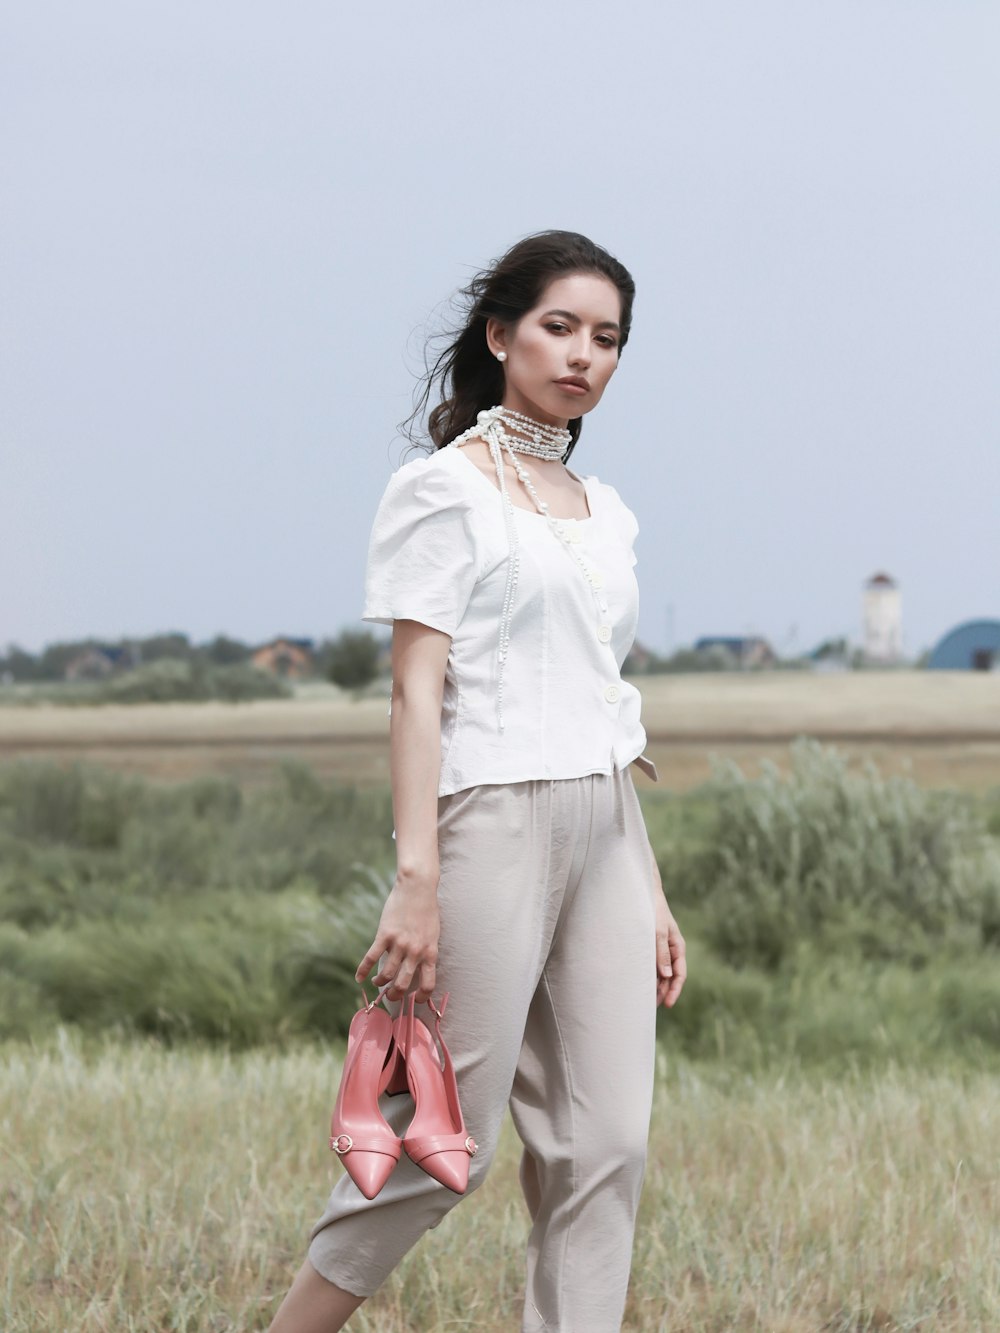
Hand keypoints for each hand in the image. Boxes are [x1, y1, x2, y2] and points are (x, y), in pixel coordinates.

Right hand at [355, 872, 439, 1004]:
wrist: (417, 888)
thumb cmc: (427, 910)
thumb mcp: (433, 934)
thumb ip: (426, 951)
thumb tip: (418, 968)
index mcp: (430, 952)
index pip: (428, 984)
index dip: (421, 997)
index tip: (414, 999)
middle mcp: (415, 952)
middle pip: (403, 984)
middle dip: (395, 995)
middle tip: (390, 996)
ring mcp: (399, 944)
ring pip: (387, 974)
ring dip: (380, 983)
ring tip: (378, 983)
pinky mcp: (385, 935)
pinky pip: (371, 958)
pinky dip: (363, 970)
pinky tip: (359, 978)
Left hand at [654, 892, 685, 1007]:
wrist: (644, 892)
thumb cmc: (653, 910)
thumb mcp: (658, 931)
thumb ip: (661, 952)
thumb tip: (666, 975)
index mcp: (678, 947)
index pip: (679, 975)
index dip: (674, 991)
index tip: (667, 1004)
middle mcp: (671, 950)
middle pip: (670, 977)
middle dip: (663, 992)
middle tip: (651, 1007)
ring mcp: (661, 949)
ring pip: (660, 973)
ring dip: (655, 986)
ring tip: (644, 1000)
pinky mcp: (651, 947)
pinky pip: (652, 965)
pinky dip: (648, 975)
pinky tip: (639, 983)